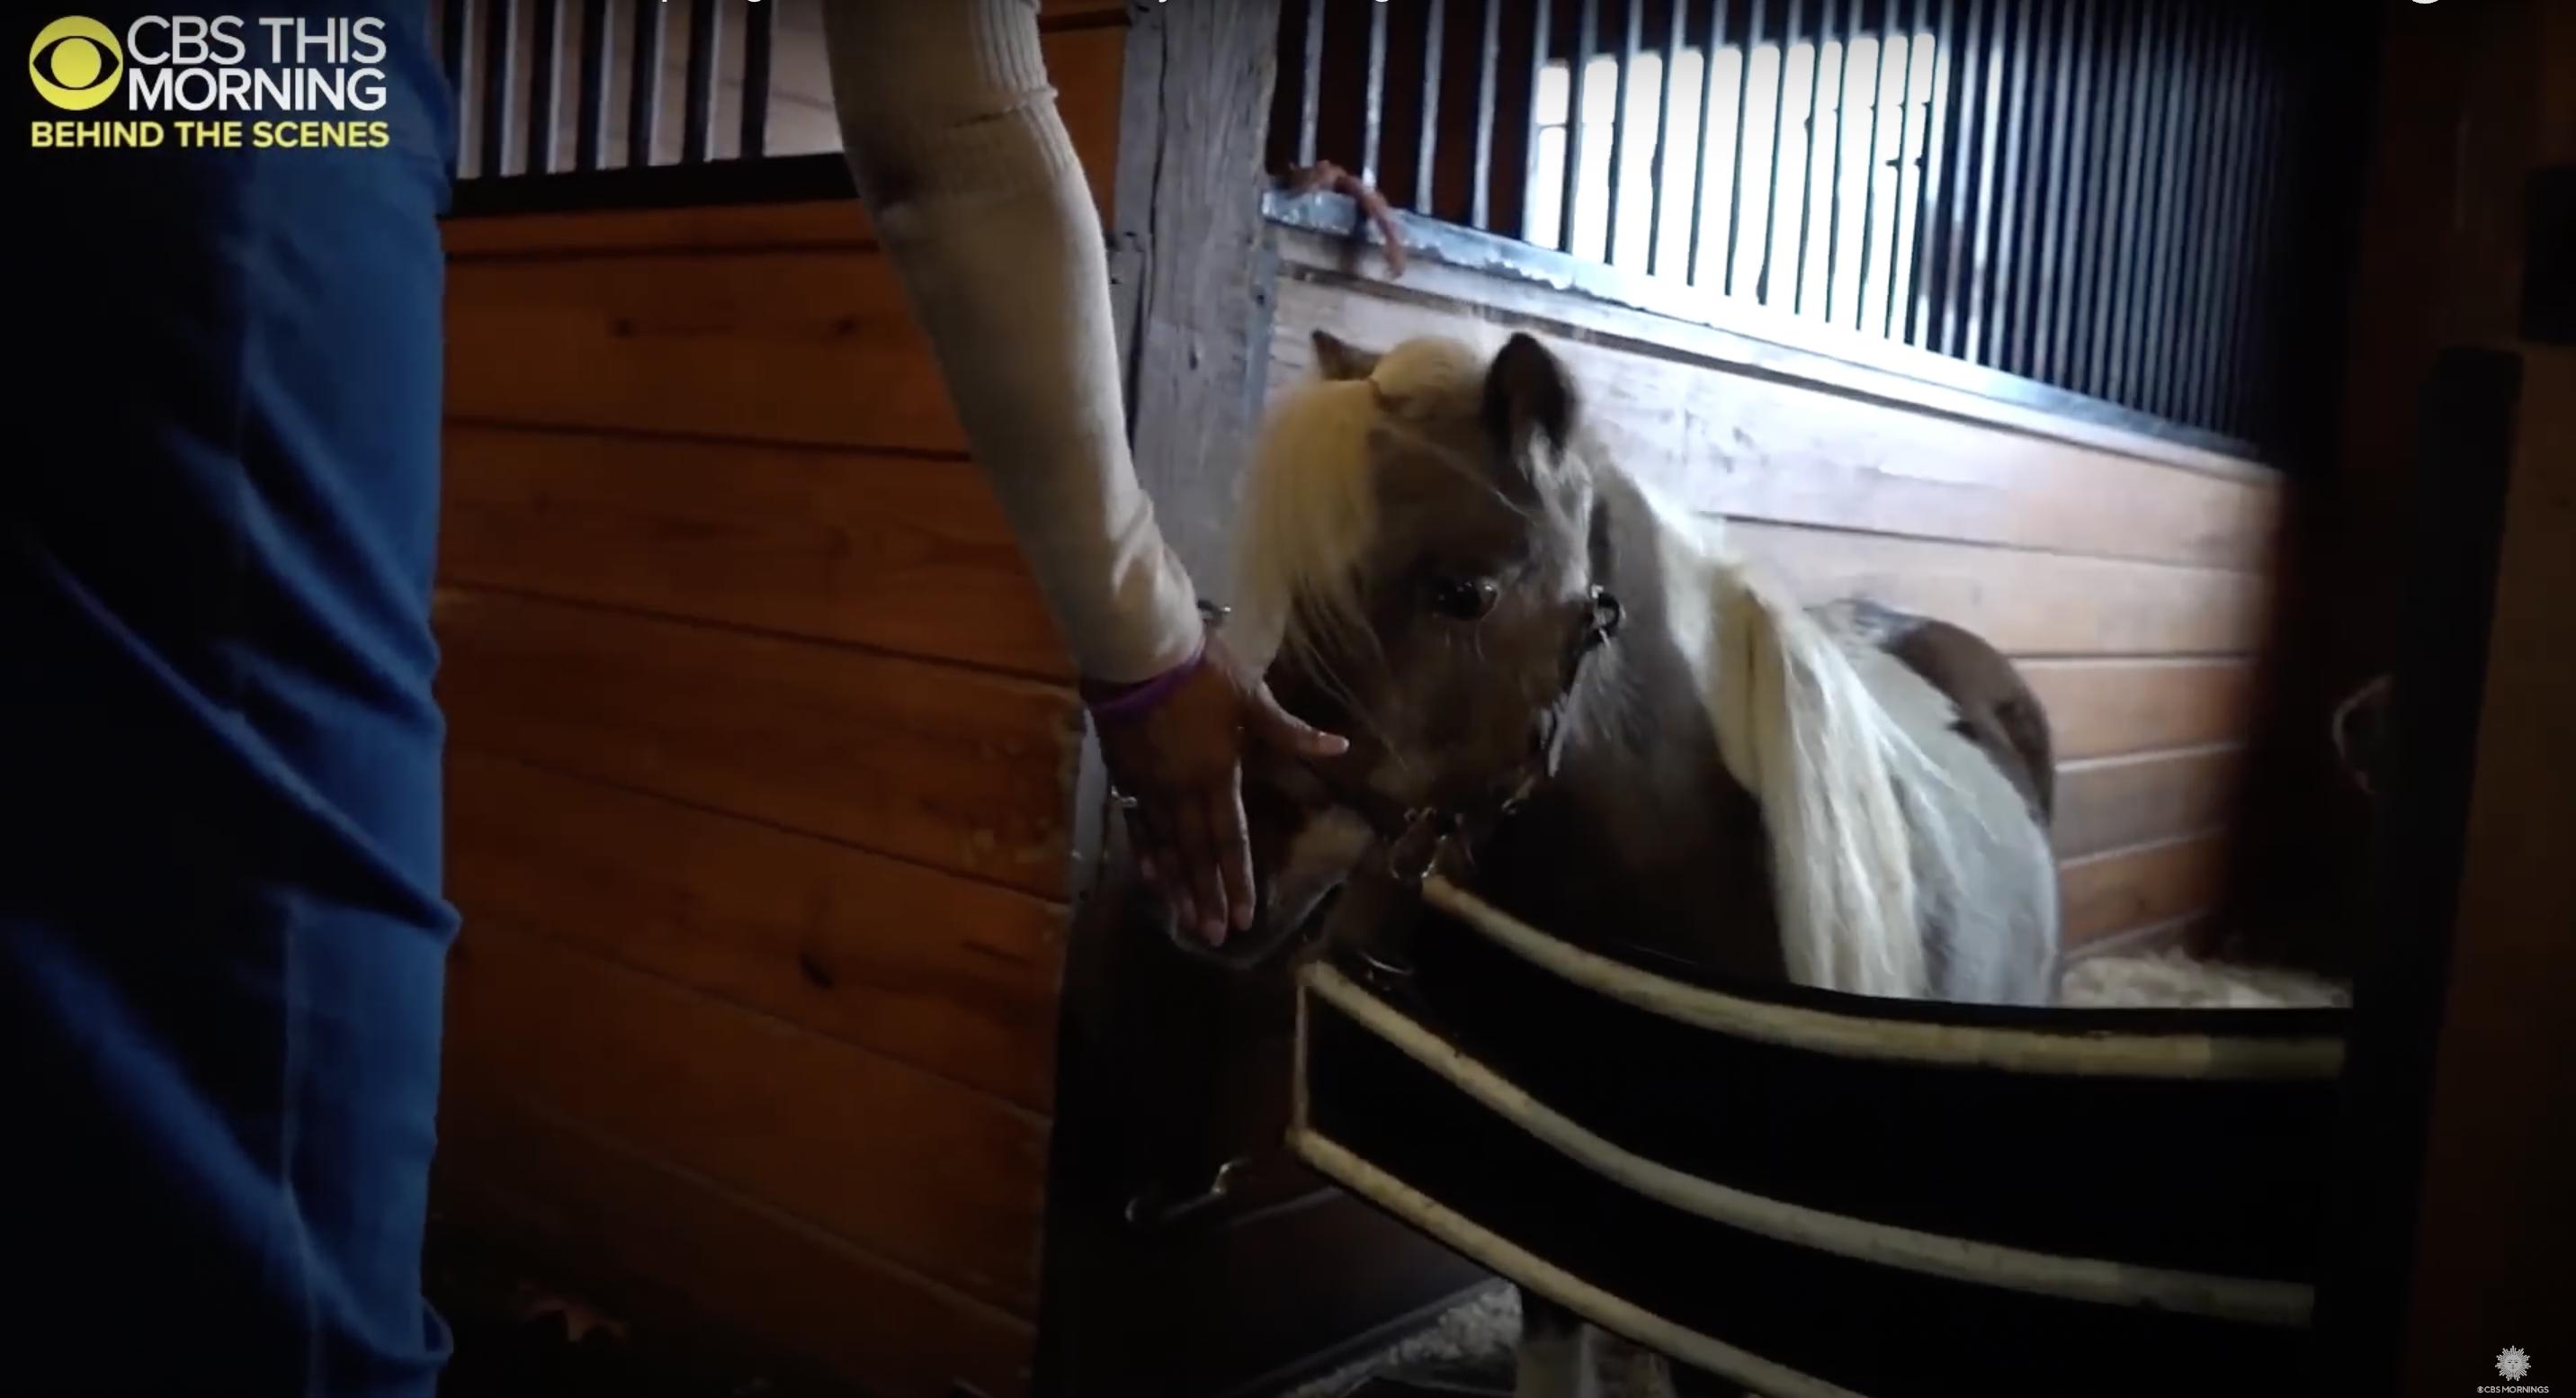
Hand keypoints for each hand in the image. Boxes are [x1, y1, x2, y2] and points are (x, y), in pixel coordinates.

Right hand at [1094, 631, 1347, 944]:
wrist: (1138, 651)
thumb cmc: (1202, 671)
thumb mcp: (1253, 697)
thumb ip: (1291, 733)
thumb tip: (1340, 749)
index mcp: (1218, 775)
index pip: (1231, 839)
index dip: (1239, 879)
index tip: (1245, 918)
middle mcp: (1184, 793)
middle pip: (1197, 854)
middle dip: (1207, 897)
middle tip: (1214, 937)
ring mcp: (1151, 788)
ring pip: (1165, 848)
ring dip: (1177, 888)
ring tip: (1185, 923)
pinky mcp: (1124, 778)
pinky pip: (1135, 825)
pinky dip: (1143, 855)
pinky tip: (1149, 879)